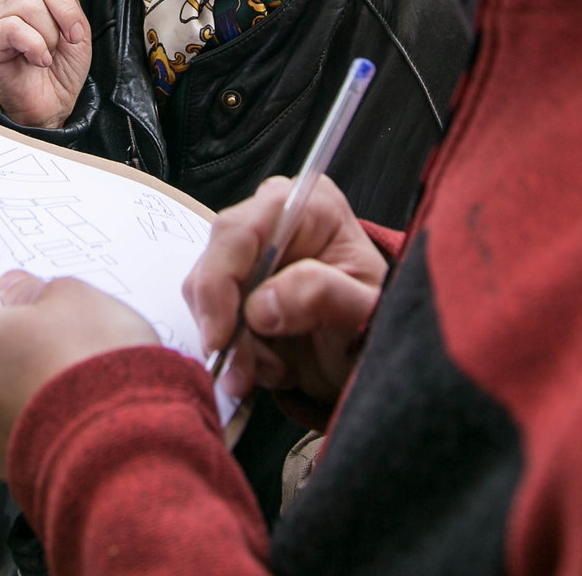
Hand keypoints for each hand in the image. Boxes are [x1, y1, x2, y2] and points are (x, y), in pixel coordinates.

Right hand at [0, 0, 91, 127]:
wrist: (51, 108)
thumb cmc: (61, 70)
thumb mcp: (77, 29)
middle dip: (66, 11)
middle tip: (71, 39)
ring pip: (32, 5)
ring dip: (53, 34)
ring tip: (48, 54)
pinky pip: (18, 28)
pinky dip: (37, 46)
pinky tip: (37, 60)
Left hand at [0, 221, 157, 477]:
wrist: (127, 459)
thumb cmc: (94, 368)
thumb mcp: (73, 296)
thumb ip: (36, 289)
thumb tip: (18, 294)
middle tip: (30, 291)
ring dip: (24, 364)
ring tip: (71, 347)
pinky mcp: (18, 468)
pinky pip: (26, 421)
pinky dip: (44, 403)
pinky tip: (78, 389)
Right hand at [185, 176, 387, 404]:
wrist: (369, 349)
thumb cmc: (376, 320)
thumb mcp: (366, 310)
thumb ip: (322, 296)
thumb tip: (262, 305)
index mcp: (308, 207)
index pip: (239, 231)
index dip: (219, 283)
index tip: (222, 338)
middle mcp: (272, 220)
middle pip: (214, 263)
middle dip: (224, 325)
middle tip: (243, 374)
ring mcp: (251, 253)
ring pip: (205, 296)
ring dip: (231, 345)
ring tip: (272, 372)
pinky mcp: (238, 285)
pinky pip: (210, 316)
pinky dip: (232, 351)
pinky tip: (267, 366)